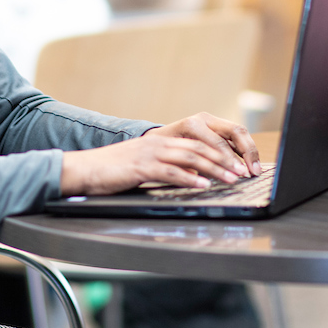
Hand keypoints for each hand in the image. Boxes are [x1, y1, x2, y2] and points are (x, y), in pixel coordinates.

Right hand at [60, 113, 260, 196]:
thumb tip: (193, 177)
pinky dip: (190, 179)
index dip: (220, 153)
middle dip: (224, 160)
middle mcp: (159, 142)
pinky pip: (171, 171)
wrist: (85, 169)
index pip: (198, 143)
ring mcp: (151, 153)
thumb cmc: (114, 171)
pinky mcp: (142, 167)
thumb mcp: (146, 167)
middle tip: (241, 173)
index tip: (236, 165)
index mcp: (162, 141)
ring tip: (230, 179)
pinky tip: (202, 186)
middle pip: (200, 148)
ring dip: (214, 169)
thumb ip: (169, 169)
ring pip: (191, 158)